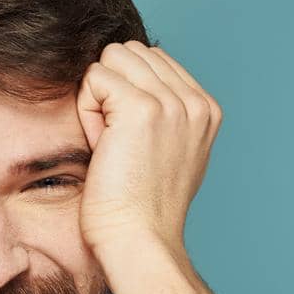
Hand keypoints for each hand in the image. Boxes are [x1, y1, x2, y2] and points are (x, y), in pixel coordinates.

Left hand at [75, 41, 220, 257]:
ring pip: (112, 59)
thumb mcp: (172, 154)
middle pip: (131, 53)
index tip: (132, 142)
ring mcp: (172, 103)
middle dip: (113, 90)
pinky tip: (101, 145)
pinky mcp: (142, 108)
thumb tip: (138, 84)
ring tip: (109, 142)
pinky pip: (94, 77)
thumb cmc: (143, 208)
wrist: (139, 240)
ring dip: (99, 97)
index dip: (128, 93)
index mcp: (206, 110)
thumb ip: (168, 115)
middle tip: (116, 142)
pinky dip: (87, 110)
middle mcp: (195, 103)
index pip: (153, 59)